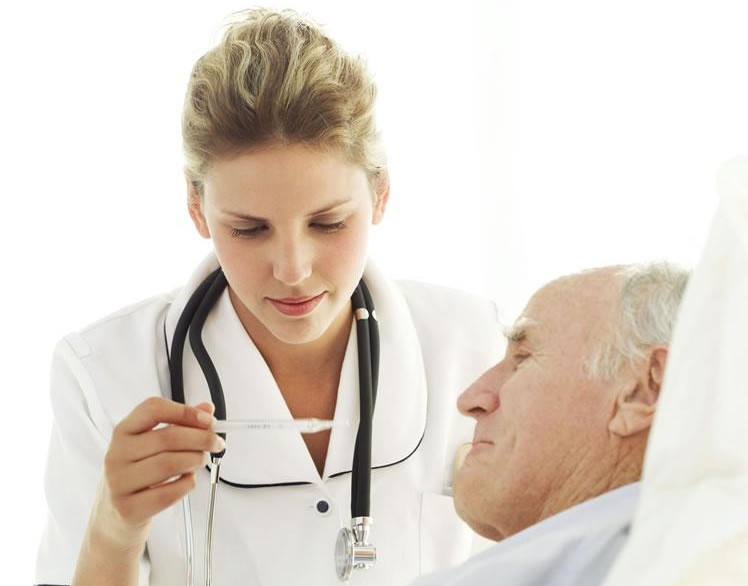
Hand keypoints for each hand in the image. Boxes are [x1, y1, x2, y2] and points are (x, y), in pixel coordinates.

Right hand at [90, 397, 223, 551]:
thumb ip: (180, 423)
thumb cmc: (139, 472)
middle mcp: (117, 454)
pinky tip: (187, 480)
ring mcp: (119, 483)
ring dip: (195, 460)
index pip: (153, 409)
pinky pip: (169, 493)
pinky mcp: (129, 508)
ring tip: (200, 461)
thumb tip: (207, 409)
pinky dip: (187, 484)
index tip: (208, 420)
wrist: (114, 513)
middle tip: (216, 443)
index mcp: (123, 431)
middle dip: (201, 439)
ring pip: (170, 464)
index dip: (185, 411)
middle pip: (168, 437)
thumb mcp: (152, 444)